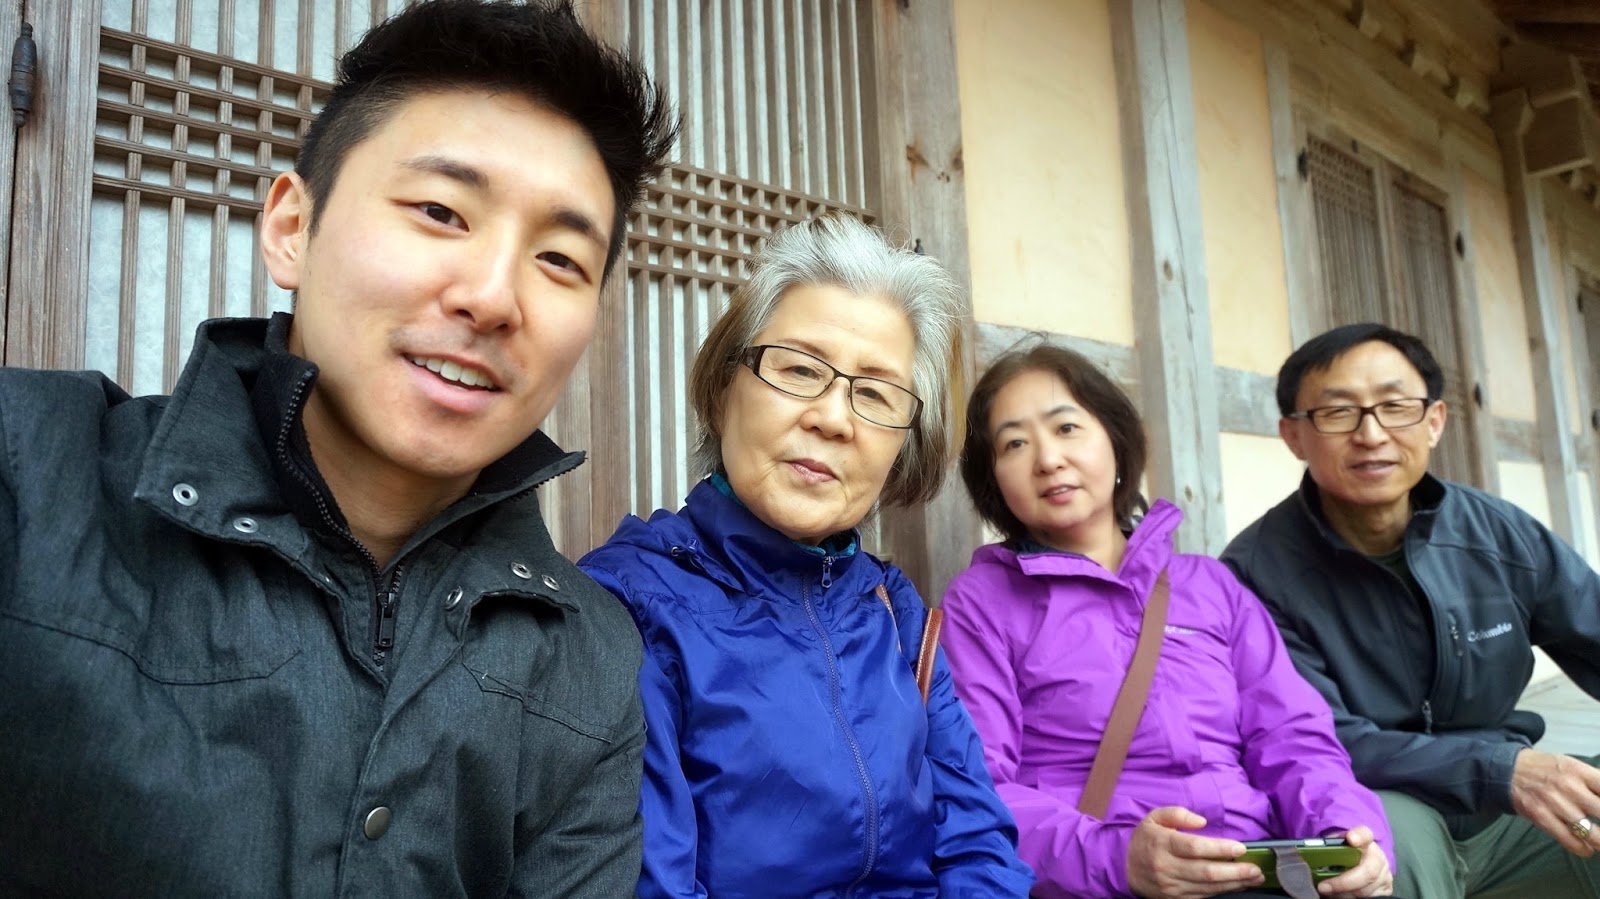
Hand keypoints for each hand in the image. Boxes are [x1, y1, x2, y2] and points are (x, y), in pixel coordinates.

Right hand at [1124, 806, 1261, 898]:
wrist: (1124, 868)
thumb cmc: (1145, 840)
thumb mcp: (1154, 818)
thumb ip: (1177, 814)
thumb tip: (1201, 821)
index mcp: (1162, 843)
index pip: (1195, 848)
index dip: (1219, 849)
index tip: (1240, 848)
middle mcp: (1167, 867)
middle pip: (1205, 872)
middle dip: (1234, 871)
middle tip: (1255, 868)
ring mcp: (1171, 886)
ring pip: (1207, 887)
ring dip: (1234, 883)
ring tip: (1254, 877)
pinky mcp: (1175, 898)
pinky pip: (1203, 896)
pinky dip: (1222, 892)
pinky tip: (1237, 885)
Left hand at [1315, 825, 1391, 896]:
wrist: (1359, 863)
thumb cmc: (1342, 855)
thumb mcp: (1334, 848)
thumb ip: (1326, 849)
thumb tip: (1306, 856)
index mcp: (1364, 841)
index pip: (1365, 834)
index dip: (1359, 836)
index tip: (1350, 839)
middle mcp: (1378, 857)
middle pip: (1367, 871)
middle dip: (1343, 882)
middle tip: (1323, 887)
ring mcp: (1384, 874)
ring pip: (1366, 889)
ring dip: (1345, 893)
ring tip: (1329, 892)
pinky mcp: (1386, 889)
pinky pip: (1370, 898)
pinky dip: (1352, 897)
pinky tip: (1342, 895)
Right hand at [1510, 749, 1599, 856]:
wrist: (1508, 769)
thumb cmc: (1546, 770)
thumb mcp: (1572, 766)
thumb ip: (1595, 783)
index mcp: (1579, 771)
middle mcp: (1569, 786)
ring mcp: (1554, 803)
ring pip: (1590, 832)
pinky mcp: (1541, 816)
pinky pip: (1569, 840)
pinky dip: (1583, 849)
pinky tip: (1588, 849)